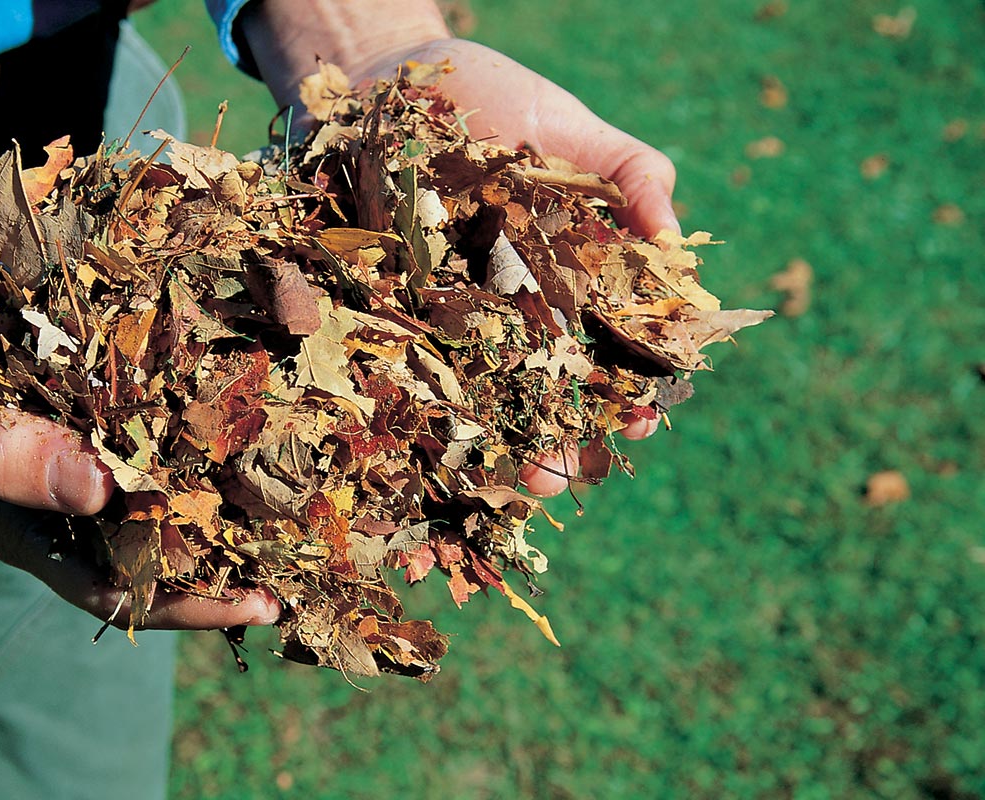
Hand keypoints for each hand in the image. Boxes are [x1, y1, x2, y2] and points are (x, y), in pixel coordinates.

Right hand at [0, 136, 279, 629]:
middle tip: (313, 564)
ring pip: (189, 498)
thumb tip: (99, 496)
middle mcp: (84, 500)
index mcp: (35, 525)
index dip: (188, 605)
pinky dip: (231, 437)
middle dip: (239, 562)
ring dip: (249, 507)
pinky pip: (190, 432)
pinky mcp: (135, 404)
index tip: (257, 605)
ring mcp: (113, 452)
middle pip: (170, 553)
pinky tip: (284, 426)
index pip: (119, 590)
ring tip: (318, 509)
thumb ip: (8, 453)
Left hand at [244, 3, 672, 496]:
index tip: (646, 415)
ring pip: (486, 400)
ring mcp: (455, 316)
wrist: (383, 80)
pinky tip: (445, 466)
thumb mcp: (568, 127)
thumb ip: (631, 173)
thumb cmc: (485, 96)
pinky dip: (427, 426)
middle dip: (567, 439)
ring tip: (519, 490)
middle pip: (551, 389)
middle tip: (573, 473)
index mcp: (568, 272)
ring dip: (504, 452)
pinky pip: (412, 377)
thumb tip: (676, 244)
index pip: (613, 343)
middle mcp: (516, 307)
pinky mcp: (394, 313)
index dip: (634, 383)